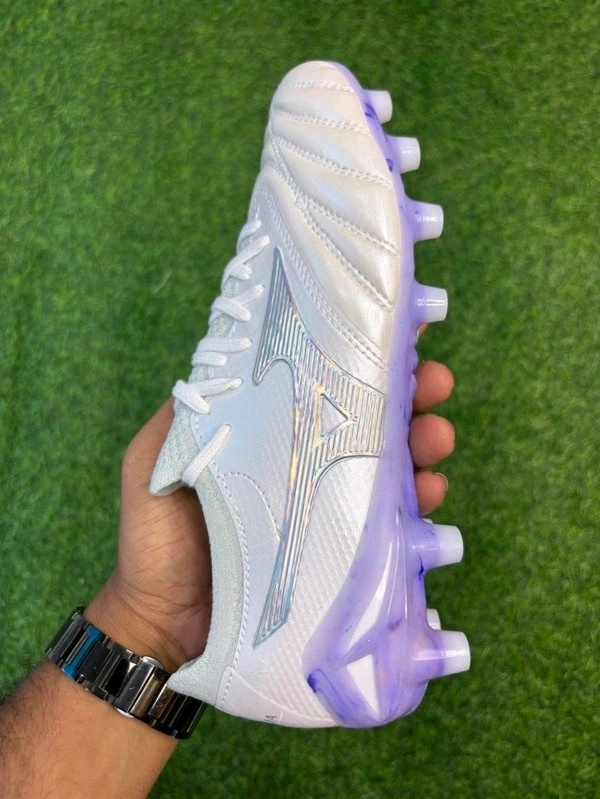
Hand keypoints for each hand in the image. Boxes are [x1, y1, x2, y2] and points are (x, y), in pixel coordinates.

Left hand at [86, 359, 454, 672]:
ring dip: (425, 442)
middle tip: (433, 381)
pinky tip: (431, 492)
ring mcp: (329, 505)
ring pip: (392, 463)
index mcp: (270, 431)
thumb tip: (225, 358)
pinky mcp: (344, 550)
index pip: (321, 382)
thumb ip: (186, 413)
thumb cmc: (157, 538)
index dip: (361, 354)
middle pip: (369, 417)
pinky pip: (393, 521)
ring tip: (436, 435)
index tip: (400, 328)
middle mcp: (306, 461)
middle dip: (411, 392)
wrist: (165, 624)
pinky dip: (421, 502)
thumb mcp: (158, 458)